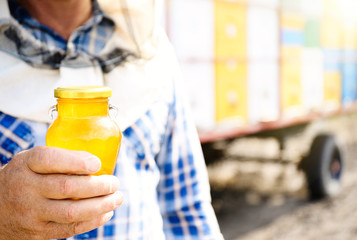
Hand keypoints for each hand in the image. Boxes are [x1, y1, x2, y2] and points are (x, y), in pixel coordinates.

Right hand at [0, 146, 122, 239]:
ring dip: (101, 205)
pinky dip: (93, 221)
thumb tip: (101, 153)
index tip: (97, 163)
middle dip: (98, 186)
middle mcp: (27, 188)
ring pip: (71, 212)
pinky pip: (70, 229)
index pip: (49, 159)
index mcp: (27, 165)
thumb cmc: (25, 177)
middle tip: (115, 182)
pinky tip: (106, 213)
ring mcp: (32, 213)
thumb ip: (58, 157)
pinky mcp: (39, 232)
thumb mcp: (31, 160)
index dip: (76, 161)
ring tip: (117, 198)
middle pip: (66, 187)